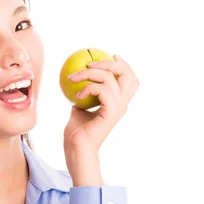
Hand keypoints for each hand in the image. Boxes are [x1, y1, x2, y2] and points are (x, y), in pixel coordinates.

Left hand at [63, 55, 138, 178]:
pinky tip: (76, 94)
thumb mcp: (78, 108)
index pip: (131, 80)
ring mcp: (118, 108)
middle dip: (110, 63)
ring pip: (109, 79)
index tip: (111, 55)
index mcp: (118, 103)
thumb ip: (83, 95)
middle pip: (128, 75)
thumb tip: (77, 79)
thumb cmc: (76, 131)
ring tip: (73, 78)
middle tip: (90, 62)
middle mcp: (122, 104)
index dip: (125, 65)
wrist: (76, 148)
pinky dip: (87, 88)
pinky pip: (101, 90)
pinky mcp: (111, 113)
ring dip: (89, 74)